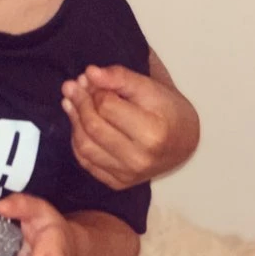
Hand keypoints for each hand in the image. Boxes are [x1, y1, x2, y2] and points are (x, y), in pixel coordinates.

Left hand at [61, 61, 198, 188]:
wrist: (183, 141)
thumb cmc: (167, 109)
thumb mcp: (150, 87)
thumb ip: (120, 77)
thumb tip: (90, 72)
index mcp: (152, 133)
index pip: (107, 107)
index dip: (95, 89)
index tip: (90, 78)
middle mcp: (140, 160)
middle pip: (93, 127)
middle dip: (79, 102)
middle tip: (71, 86)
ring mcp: (128, 175)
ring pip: (84, 146)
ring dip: (74, 121)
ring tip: (70, 102)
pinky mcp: (118, 183)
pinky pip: (86, 162)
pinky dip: (77, 140)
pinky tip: (78, 124)